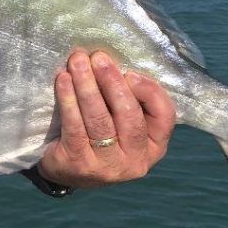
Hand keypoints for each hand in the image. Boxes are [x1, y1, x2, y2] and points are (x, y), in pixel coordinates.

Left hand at [38, 49, 174, 188]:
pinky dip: (68, 99)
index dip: (149, 91)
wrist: (65, 169)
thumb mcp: (121, 119)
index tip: (130, 72)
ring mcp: (108, 166)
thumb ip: (126, 97)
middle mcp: (136, 160)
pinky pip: (75, 127)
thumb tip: (112, 63)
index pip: (165, 116)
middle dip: (112, 82)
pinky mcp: (79, 164)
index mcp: (154, 145)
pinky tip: (63, 80)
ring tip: (77, 62)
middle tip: (98, 58)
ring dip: (87, 86)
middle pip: (130, 116)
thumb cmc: (99, 134)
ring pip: (100, 119)